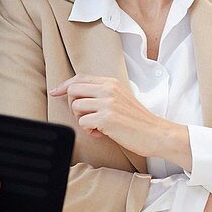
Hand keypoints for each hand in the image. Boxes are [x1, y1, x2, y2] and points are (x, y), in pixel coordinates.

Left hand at [50, 75, 189, 165]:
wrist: (156, 133)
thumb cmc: (138, 120)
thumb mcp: (121, 98)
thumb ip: (103, 94)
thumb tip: (78, 96)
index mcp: (111, 82)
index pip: (80, 78)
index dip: (64, 85)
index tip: (55, 92)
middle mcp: (108, 89)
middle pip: (73, 90)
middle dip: (74, 106)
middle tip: (87, 117)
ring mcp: (107, 103)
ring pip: (76, 107)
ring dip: (83, 120)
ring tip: (98, 126)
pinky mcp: (106, 118)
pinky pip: (83, 123)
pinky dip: (89, 131)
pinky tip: (102, 133)